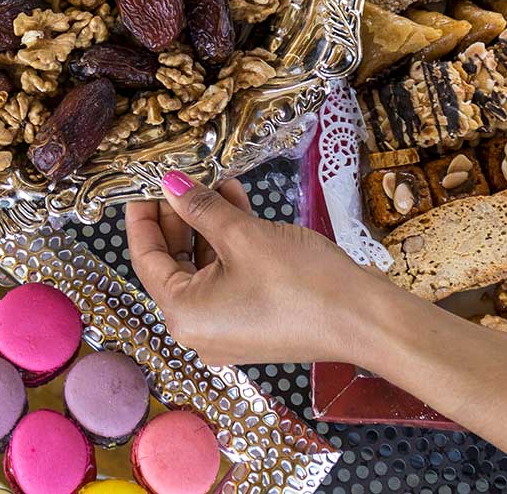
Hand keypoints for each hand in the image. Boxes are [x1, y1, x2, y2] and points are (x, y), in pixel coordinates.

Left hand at [126, 171, 399, 366]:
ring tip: (214, 180)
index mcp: (182, 314)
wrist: (366, 320)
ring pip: (202, 266)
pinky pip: (227, 277)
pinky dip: (229, 244)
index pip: (145, 258)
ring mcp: (226, 330)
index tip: (140, 184)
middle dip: (178, 216)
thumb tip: (169, 185)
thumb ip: (199, 207)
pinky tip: (237, 202)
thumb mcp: (241, 235)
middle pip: (173, 262)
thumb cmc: (299, 282)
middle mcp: (197, 330)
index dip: (142, 217)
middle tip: (181, 176)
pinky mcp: (252, 323)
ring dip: (207, 223)